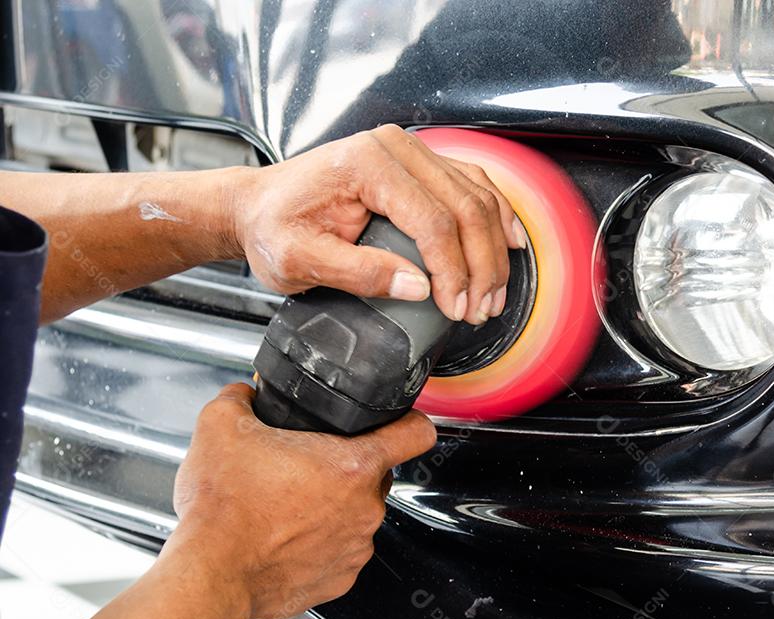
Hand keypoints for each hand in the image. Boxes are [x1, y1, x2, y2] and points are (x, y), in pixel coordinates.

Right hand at [166, 383, 434, 618]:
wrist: (207, 574)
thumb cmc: (223, 510)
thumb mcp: (221, 427)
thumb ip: (241, 398)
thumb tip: (244, 395)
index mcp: (354, 466)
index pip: (417, 433)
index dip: (408, 422)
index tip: (398, 424)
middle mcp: (365, 508)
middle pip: (376, 474)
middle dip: (345, 467)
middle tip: (303, 466)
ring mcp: (355, 547)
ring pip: (356, 514)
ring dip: (330, 508)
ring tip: (285, 506)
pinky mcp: (339, 580)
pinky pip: (339, 552)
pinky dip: (317, 545)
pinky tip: (284, 537)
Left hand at [232, 124, 525, 324]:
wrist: (256, 205)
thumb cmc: (272, 228)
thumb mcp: (299, 261)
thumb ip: (358, 273)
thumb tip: (418, 288)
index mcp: (366, 164)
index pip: (432, 220)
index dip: (452, 271)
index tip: (457, 308)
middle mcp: (395, 148)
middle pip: (466, 207)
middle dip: (482, 266)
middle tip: (482, 309)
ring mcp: (411, 151)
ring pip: (478, 196)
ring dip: (495, 248)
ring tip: (494, 293)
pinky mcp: (419, 163)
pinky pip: (473, 185)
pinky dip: (497, 216)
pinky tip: (510, 242)